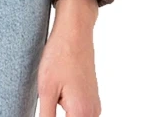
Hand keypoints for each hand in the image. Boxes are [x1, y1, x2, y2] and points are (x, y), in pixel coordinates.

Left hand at [38, 0, 100, 115]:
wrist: (75, 31)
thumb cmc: (60, 55)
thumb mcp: (46, 90)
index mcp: (82, 113)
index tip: (47, 106)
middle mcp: (93, 113)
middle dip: (56, 113)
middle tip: (50, 96)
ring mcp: (94, 105)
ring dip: (61, 112)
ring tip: (55, 90)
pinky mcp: (91, 98)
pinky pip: (79, 112)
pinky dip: (67, 107)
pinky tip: (59, 89)